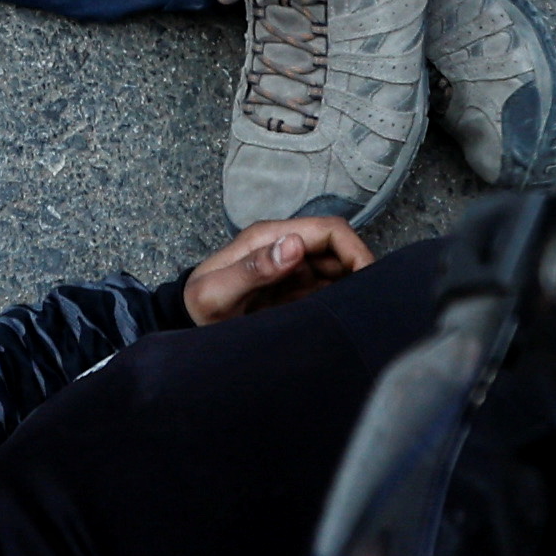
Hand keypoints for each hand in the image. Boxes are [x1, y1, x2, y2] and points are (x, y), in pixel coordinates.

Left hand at [182, 216, 371, 326]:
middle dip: (360, 271)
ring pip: (337, 270)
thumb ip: (254, 268)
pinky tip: (342, 322)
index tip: (370, 280)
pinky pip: (326, 290)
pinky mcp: (293, 291)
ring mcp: (290, 270)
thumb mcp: (217, 292)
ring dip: (351, 288)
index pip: (329, 231)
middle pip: (339, 249)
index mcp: (270, 238)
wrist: (183, 324)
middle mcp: (285, 248)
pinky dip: (339, 302)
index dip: (356, 251)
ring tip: (359, 317)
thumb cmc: (196, 307)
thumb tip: (294, 244)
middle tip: (372, 305)